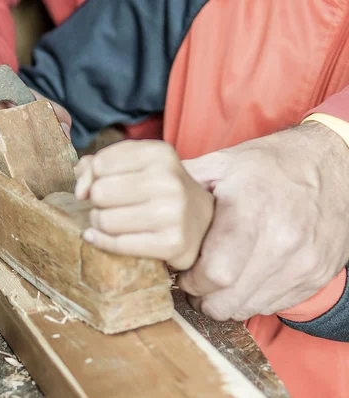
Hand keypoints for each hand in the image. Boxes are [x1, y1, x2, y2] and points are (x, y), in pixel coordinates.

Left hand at [74, 140, 213, 269]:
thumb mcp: (136, 165)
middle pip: (100, 193)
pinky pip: (118, 245)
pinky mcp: (171, 243)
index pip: (99, 164)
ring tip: (110, 221)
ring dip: (99, 224)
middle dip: (96, 203)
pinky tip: (99, 238)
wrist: (201, 220)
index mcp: (159, 153)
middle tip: (108, 206)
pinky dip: (102, 242)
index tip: (97, 186)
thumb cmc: (159, 189)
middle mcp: (168, 180)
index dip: (90, 178)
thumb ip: (98, 165)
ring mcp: (172, 213)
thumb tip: (80, 189)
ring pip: (105, 220)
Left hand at [177, 122, 348, 320]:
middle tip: (193, 283)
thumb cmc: (271, 164)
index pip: (214, 272)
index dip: (190, 280)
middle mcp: (283, 240)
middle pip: (228, 298)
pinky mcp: (317, 275)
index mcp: (251, 209)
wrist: (335, 165)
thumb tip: (145, 201)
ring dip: (225, 301)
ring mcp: (304, 262)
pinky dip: (251, 298)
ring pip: (249, 307)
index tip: (182, 273)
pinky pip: (273, 305)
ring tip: (216, 282)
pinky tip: (244, 278)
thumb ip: (183, 186)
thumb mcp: (223, 163)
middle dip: (202, 297)